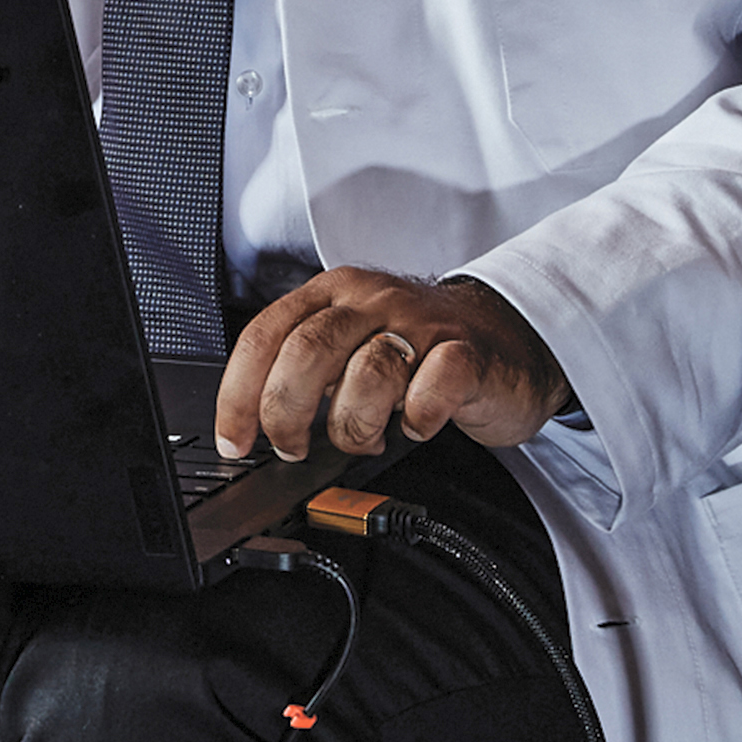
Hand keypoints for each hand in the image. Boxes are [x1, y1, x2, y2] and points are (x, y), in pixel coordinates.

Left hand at [220, 268, 570, 462]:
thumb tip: (256, 424)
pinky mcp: (467, 354)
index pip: (266, 335)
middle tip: (293, 447)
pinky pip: (433, 386)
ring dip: (355, 424)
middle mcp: (372, 299)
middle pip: (307, 350)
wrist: (507, 336)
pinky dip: (419, 419)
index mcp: (333, 294)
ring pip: (367, 372)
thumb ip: (308, 372)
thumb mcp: (352, 345)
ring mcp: (422, 323)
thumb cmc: (420, 348)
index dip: (239, 393)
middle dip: (288, 412)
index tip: (234, 439)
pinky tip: (417, 426)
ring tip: (367, 437)